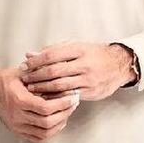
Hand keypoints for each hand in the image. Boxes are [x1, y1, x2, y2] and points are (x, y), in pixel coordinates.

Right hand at [0, 66, 79, 142]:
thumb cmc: (6, 79)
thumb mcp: (23, 72)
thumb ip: (42, 74)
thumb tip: (63, 76)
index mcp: (18, 100)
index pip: (46, 108)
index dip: (62, 104)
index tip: (72, 97)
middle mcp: (17, 116)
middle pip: (47, 122)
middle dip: (65, 113)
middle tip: (73, 104)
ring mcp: (17, 126)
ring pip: (45, 133)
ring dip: (60, 124)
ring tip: (67, 112)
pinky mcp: (18, 131)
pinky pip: (38, 138)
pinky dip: (51, 132)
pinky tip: (57, 123)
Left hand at [18, 41, 136, 100]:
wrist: (119, 65)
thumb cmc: (94, 54)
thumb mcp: (76, 46)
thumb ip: (52, 50)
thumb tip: (30, 54)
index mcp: (79, 50)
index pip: (51, 55)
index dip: (35, 61)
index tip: (24, 65)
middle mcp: (84, 64)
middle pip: (54, 71)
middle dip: (36, 76)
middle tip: (25, 79)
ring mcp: (88, 79)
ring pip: (60, 86)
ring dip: (42, 88)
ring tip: (31, 88)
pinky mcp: (90, 92)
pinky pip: (68, 96)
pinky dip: (55, 97)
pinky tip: (45, 96)